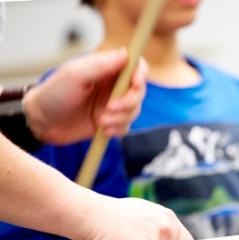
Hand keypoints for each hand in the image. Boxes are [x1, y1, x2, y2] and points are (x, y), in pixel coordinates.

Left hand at [23, 48, 147, 144]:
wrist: (42, 122)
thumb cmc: (54, 94)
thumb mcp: (74, 75)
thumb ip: (101, 64)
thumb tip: (126, 55)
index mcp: (107, 68)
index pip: (136, 65)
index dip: (141, 74)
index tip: (135, 84)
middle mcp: (113, 85)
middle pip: (139, 90)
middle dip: (128, 102)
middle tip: (110, 108)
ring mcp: (113, 104)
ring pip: (134, 110)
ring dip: (120, 118)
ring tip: (101, 121)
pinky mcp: (111, 121)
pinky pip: (127, 126)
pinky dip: (117, 129)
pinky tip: (102, 130)